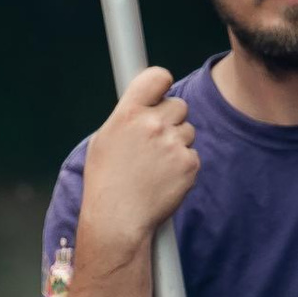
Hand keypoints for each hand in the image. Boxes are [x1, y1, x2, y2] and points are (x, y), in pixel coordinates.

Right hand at [79, 64, 198, 248]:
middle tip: (155, 142)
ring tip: (156, 166)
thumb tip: (143, 101)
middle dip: (171, 119)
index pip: (157, 76)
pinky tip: (164, 179)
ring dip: (177, 144)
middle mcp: (152, 124)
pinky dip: (183, 166)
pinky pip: (193, 155)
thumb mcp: (104, 140)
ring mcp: (173, 144)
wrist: (118, 219)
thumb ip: (126, 116)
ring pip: (188, 131)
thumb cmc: (106, 181)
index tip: (162, 93)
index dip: (163, 83)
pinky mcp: (189, 164)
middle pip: (179, 105)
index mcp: (128, 113)